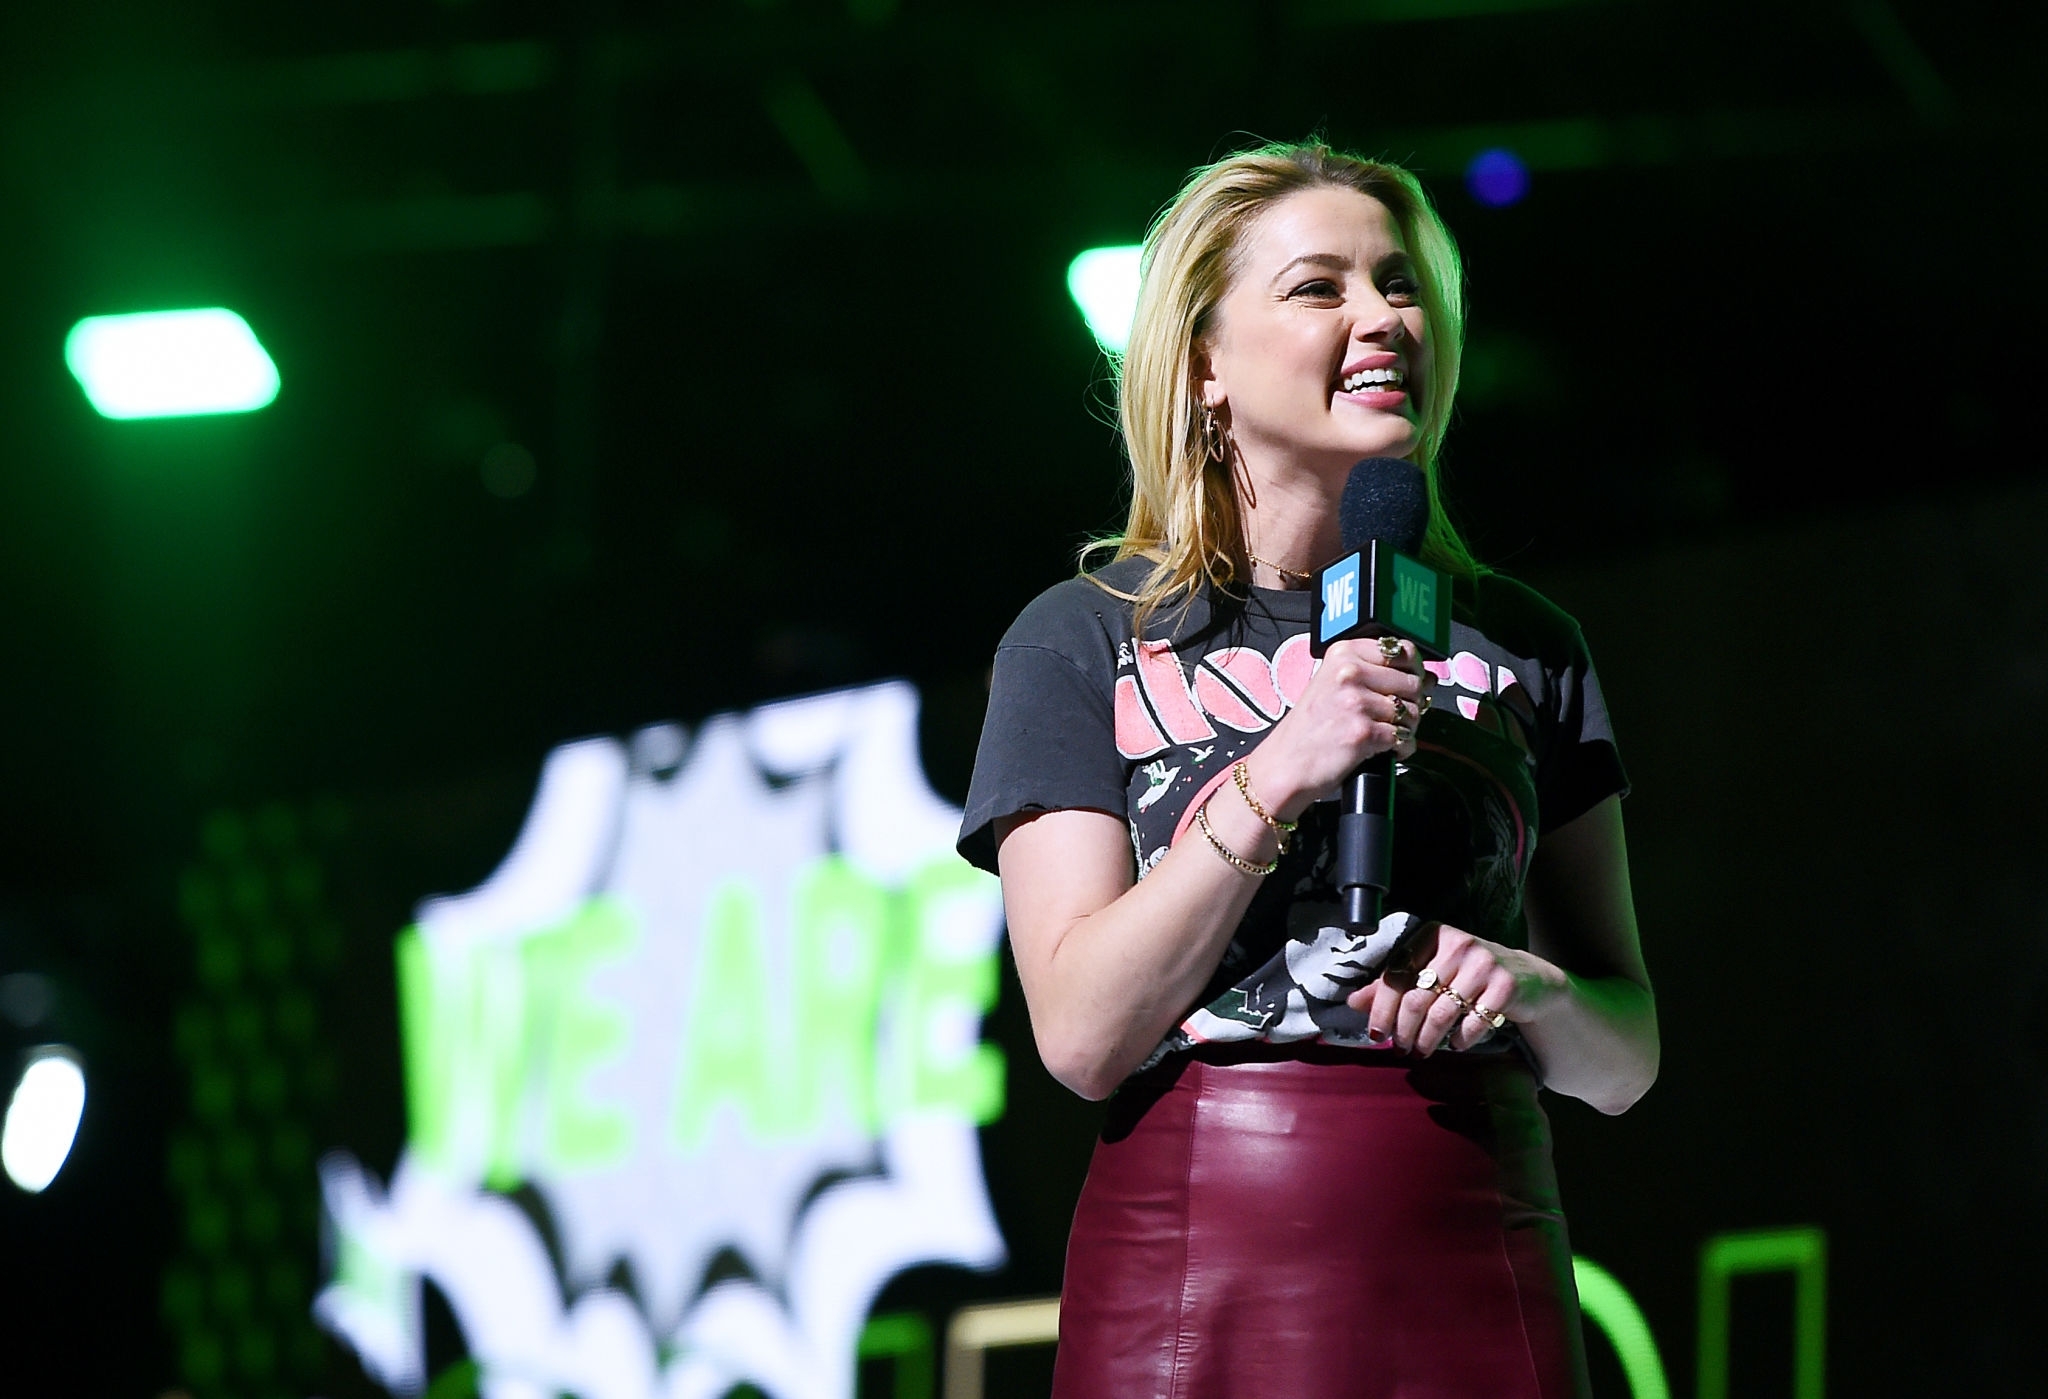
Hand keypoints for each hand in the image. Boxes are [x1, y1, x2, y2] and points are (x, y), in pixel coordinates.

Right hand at [1243, 637, 1431, 818]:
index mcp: (1342, 653)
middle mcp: (1349, 673)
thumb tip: (1428, 677)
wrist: (1285, 765)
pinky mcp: (1363, 732)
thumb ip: (1377, 674)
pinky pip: (1404, 738)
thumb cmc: (1309, 729)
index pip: (1402, 650)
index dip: (1412, 670)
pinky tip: (1383, 750)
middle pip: (1412, 682)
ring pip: (1412, 711)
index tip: (1405, 683)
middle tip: (1391, 717)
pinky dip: (1401, 748)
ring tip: (1384, 734)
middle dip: (1410, 704)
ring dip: (1406, 728)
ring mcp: (1356, 702)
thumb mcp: (1333, 685)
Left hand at [1347, 921, 1563, 1055]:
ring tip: (1421, 1052)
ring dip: (1427, 1040)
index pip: (1396, 974)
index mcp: (1432, 935)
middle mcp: (1458, 943)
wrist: (1527, 977)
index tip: (1376, 1035)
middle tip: (1400, 1049)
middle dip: (1403, 1030)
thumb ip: (1393, 984)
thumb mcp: (1431, 971)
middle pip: (1416, 997)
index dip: (1380, 1008)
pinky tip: (1456, 1045)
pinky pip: (1473, 1022)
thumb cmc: (1467, 975)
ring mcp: (1484, 963)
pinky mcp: (1506, 985)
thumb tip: (1352, 1001)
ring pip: (1442, 1013)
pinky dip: (1460, 1040)